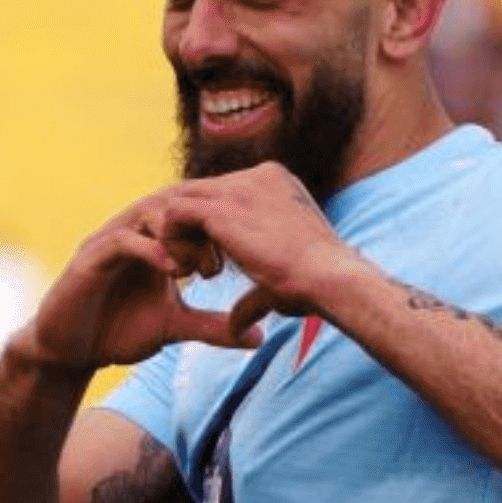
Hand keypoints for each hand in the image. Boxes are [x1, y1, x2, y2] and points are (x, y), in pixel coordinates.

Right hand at [16, 191, 258, 373]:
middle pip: (178, 205)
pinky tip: (174, 270)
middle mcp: (135, 231)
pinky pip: (122, 240)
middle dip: (206, 228)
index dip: (221, 229)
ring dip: (181, 236)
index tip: (242, 260)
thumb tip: (256, 337)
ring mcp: (111, 239)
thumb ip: (212, 326)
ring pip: (152, 215)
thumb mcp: (175, 327)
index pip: (194, 214)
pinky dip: (150, 249)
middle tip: (226, 263)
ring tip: (202, 267)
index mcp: (156, 240)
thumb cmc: (118, 330)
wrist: (69, 351)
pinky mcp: (90, 257)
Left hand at [159, 164, 365, 331]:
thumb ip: (253, 293)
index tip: (215, 266)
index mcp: (275, 183)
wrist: (330, 281)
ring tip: (189, 273)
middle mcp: (256, 176)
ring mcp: (238, 187)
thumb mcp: (280, 278)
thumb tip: (238, 326)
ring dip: (180, 236)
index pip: (225, 193)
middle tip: (194, 270)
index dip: (212, 228)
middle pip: (201, 192)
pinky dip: (172, 240)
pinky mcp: (221, 208)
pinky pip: (173, 212)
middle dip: (192, 230)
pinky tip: (186, 271)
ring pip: (183, 199)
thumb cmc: (315, 286)